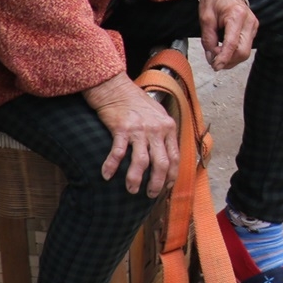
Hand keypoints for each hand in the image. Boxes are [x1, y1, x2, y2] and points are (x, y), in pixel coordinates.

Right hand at [83, 74, 178, 196]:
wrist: (116, 88)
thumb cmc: (136, 102)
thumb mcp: (158, 115)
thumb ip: (164, 133)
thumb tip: (167, 152)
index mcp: (168, 128)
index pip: (175, 157)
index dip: (172, 175)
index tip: (166, 186)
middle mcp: (156, 130)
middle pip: (161, 163)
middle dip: (156, 183)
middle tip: (150, 194)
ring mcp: (139, 130)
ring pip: (141, 162)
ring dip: (135, 179)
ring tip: (131, 190)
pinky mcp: (121, 129)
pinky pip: (118, 153)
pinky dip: (111, 166)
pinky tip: (106, 176)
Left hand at [183, 0, 257, 70]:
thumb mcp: (205, 18)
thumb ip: (208, 39)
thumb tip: (212, 57)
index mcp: (236, 15)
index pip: (232, 44)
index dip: (224, 58)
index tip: (215, 67)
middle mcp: (249, 21)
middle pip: (243, 52)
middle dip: (228, 61)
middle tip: (213, 61)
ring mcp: (254, 25)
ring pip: (245, 52)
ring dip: (231, 59)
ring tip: (216, 55)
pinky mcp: (253, 29)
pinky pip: (246, 47)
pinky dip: (234, 53)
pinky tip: (223, 50)